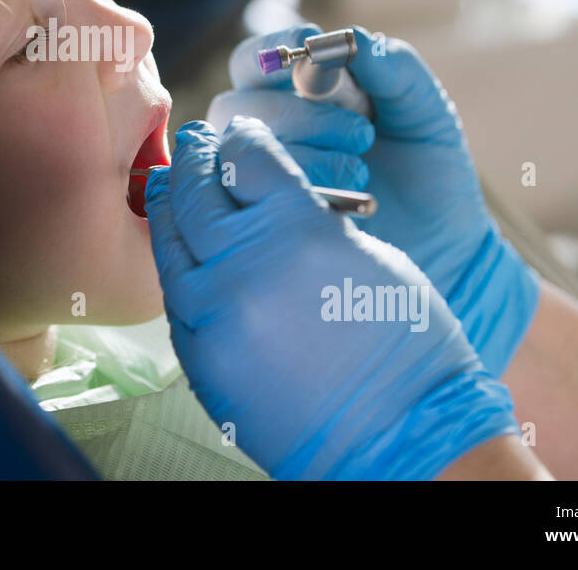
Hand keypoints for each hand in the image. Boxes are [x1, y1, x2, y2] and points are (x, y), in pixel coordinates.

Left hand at [144, 117, 518, 479]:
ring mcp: (214, 318)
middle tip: (193, 146)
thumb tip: (267, 200)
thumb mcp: (370, 256)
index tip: (238, 135)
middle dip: (193, 162)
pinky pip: (177, 303)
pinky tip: (185, 259)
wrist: (404, 442)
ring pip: (171, 248)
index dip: (240, 139)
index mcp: (297, 229)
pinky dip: (179, 272)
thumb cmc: (407, 348)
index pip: (245, 158)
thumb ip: (309, 221)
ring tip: (174, 191)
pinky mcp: (201, 362)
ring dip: (172, 212)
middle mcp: (243, 268)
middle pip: (196, 194)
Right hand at [213, 23, 538, 376]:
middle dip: (300, 114)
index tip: (313, 49)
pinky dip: (296, 192)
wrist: (445, 245)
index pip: (254, 59)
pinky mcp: (261, 220)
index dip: (276, 49)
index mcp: (293, 93)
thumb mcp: (425, 111)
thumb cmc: (428, 170)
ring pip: (240, 152)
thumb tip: (353, 39)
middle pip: (239, 105)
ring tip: (358, 171)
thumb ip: (396, 68)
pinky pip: (251, 198)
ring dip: (300, 153)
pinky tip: (341, 201)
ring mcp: (255, 178)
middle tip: (361, 133)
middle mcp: (263, 132)